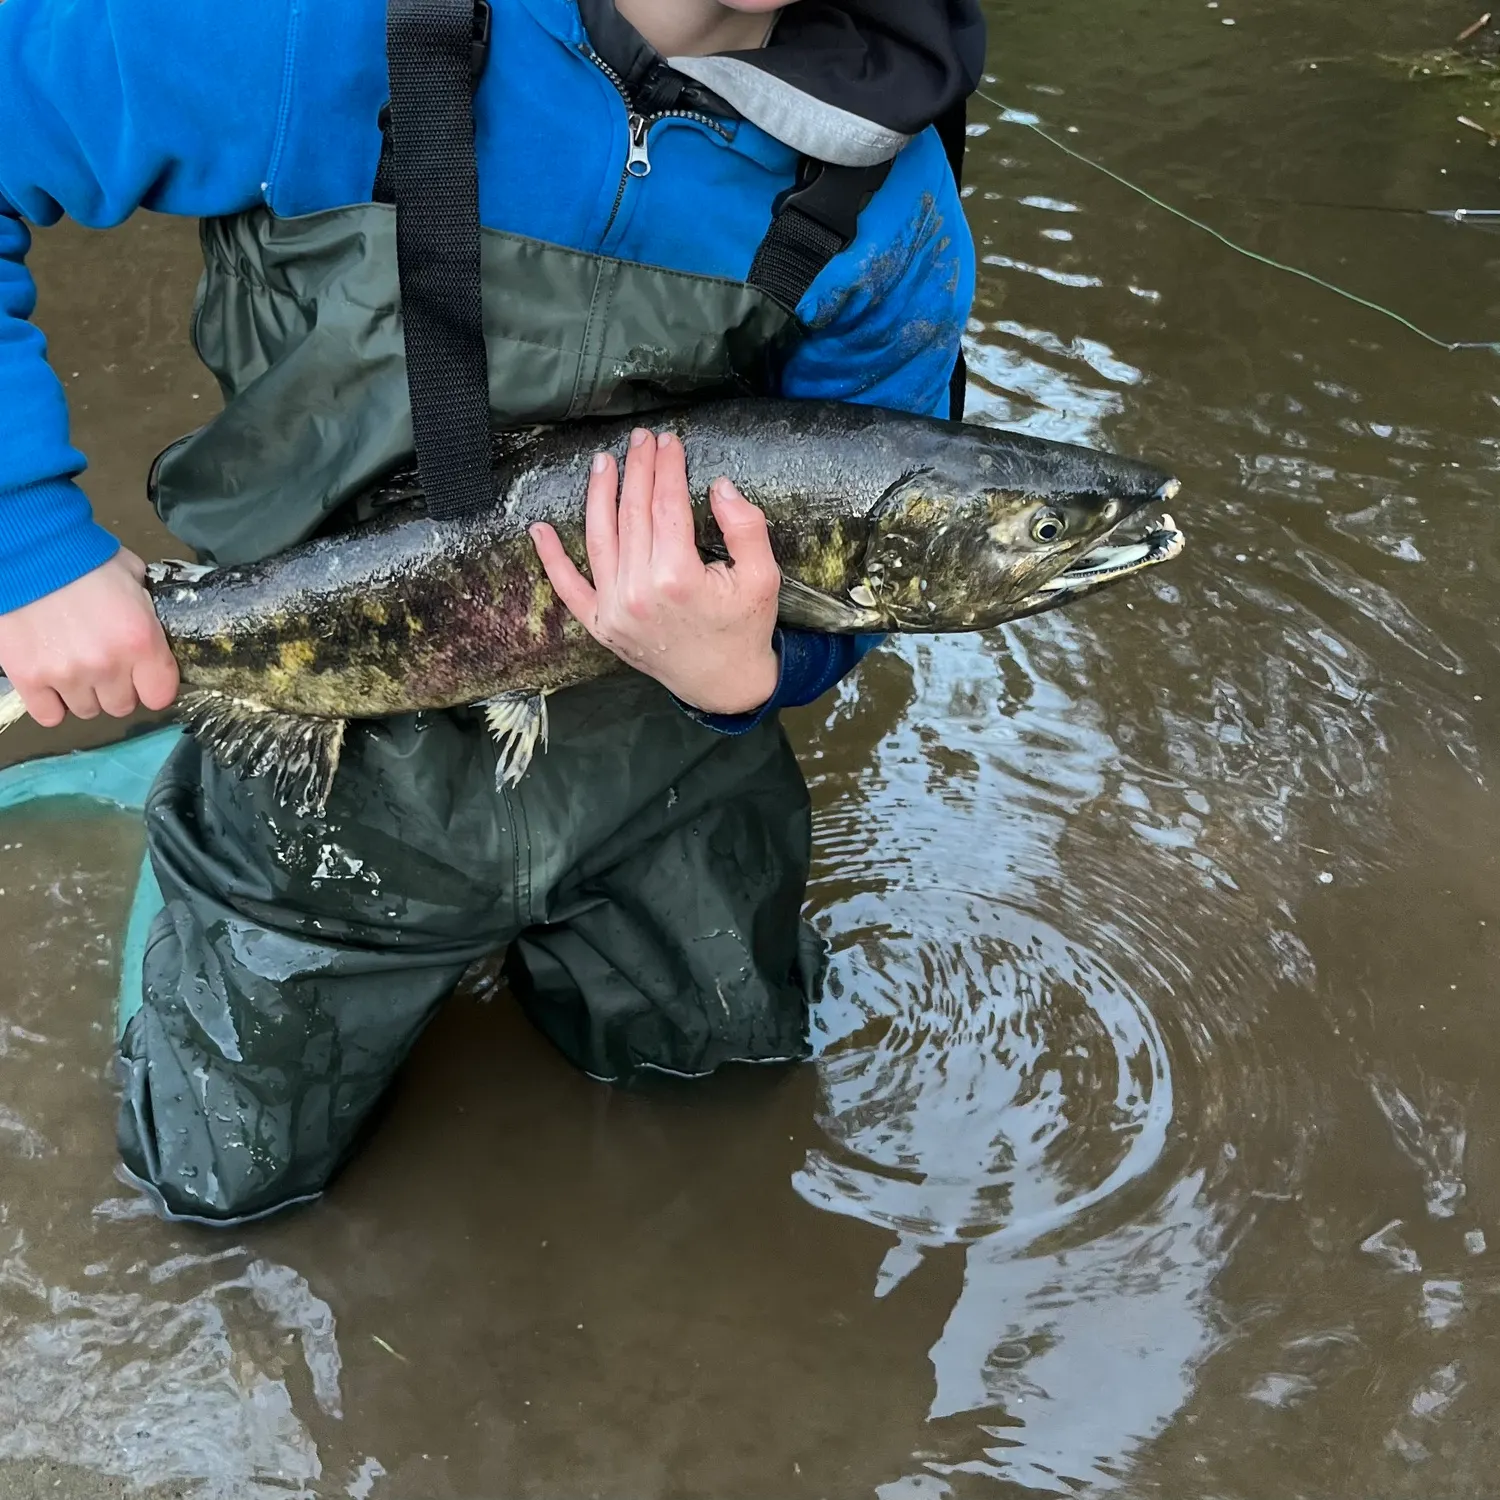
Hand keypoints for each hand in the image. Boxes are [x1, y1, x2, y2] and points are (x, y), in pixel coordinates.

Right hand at [0, 549, 178, 725]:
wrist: (29, 549)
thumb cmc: (85, 558)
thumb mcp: (134, 578)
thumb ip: (146, 612)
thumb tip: (152, 627)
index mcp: (141, 641)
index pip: (160, 696)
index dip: (152, 686)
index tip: (143, 676)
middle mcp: (107, 665)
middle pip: (121, 706)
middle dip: (116, 688)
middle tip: (103, 663)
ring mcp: (66, 675)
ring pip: (86, 711)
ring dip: (83, 693)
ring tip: (73, 664)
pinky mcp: (28, 677)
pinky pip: (49, 715)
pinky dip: (50, 703)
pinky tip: (51, 681)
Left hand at [530, 428, 780, 714]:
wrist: (725, 685)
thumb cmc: (744, 629)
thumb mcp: (763, 577)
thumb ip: (745, 527)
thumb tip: (719, 486)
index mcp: (677, 578)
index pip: (665, 505)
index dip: (666, 468)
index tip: (669, 441)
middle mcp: (638, 592)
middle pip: (631, 514)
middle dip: (636, 470)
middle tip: (641, 439)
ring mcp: (614, 610)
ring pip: (599, 538)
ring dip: (598, 495)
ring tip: (603, 462)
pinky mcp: (601, 625)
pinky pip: (568, 588)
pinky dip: (551, 559)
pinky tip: (540, 529)